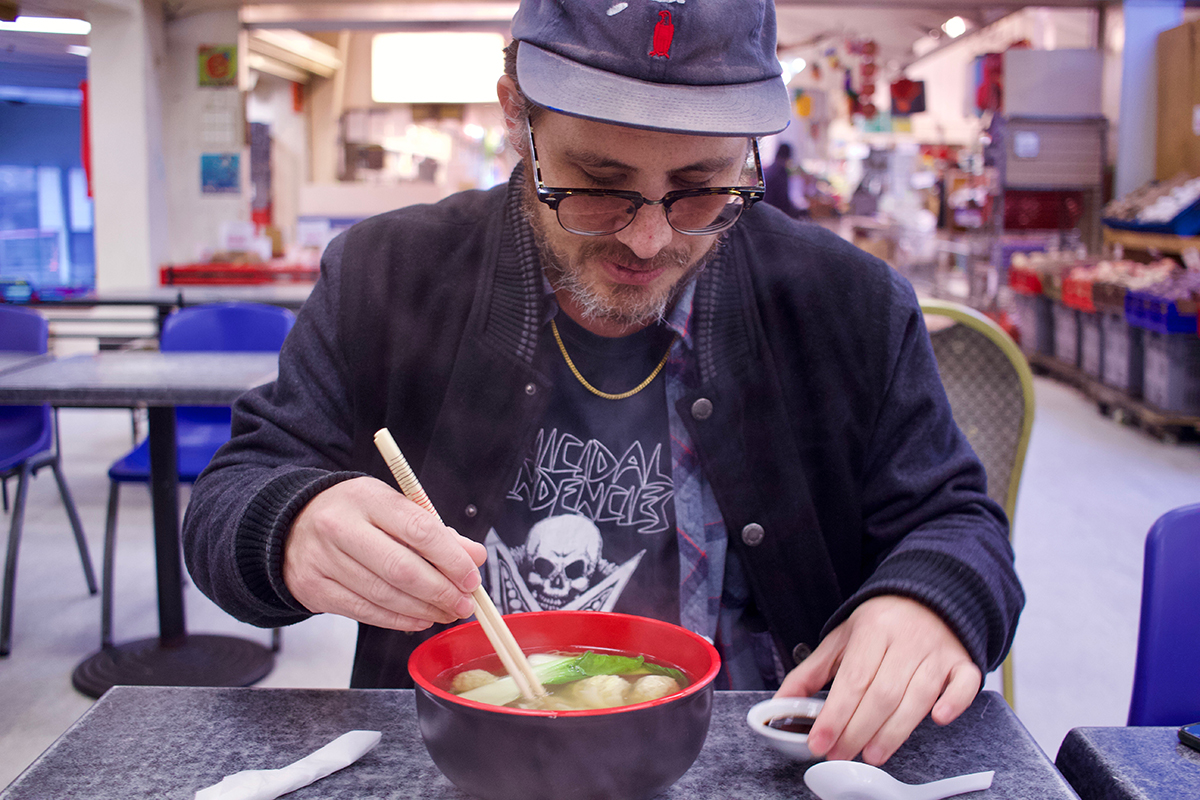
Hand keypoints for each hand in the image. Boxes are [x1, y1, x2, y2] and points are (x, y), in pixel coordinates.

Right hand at [283, 476, 487, 630]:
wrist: (291, 525)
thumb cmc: (353, 514)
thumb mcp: (392, 507)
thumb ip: (435, 531)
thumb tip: (473, 556)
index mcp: (367, 498)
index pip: (419, 529)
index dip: (451, 559)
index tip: (470, 577)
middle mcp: (340, 527)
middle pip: (401, 569)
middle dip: (440, 591)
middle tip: (463, 603)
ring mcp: (323, 560)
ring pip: (384, 595)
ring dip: (423, 610)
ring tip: (446, 612)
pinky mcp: (315, 589)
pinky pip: (365, 612)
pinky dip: (398, 619)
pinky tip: (419, 619)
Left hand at [775, 595, 980, 764]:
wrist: (926, 596)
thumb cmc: (881, 623)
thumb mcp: (841, 638)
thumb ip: (812, 671)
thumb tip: (783, 702)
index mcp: (873, 630)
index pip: (852, 679)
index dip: (835, 715)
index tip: (819, 741)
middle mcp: (907, 640)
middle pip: (883, 694)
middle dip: (858, 730)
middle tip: (841, 754)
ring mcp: (937, 652)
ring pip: (918, 697)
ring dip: (894, 731)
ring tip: (872, 755)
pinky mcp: (962, 663)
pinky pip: (964, 685)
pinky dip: (953, 703)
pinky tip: (938, 719)